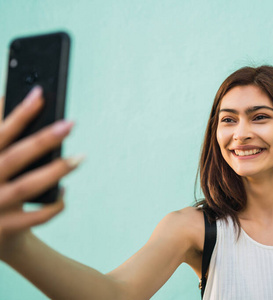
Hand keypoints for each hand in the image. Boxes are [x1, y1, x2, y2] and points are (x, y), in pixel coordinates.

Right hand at [0, 87, 82, 253]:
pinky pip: (35, 217)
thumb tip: (8, 100)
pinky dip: (53, 205)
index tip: (40, 94)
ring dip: (56, 171)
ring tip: (80, 157)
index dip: (19, 113)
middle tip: (70, 124)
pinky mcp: (4, 229)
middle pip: (15, 157)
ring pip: (26, 187)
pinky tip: (65, 192)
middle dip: (43, 140)